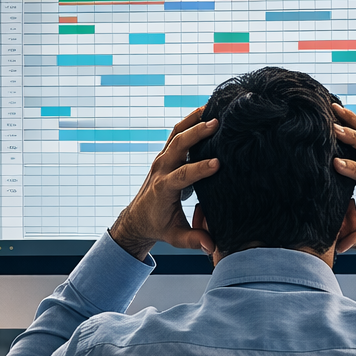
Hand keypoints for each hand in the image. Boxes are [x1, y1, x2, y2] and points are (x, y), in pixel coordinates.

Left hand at [108, 109, 220, 259]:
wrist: (138, 218)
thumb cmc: (158, 226)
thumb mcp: (175, 237)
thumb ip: (193, 239)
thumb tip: (211, 246)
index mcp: (163, 189)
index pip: (181, 175)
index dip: (198, 169)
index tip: (218, 163)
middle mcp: (160, 170)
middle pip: (177, 146)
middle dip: (195, 134)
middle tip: (216, 124)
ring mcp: (161, 160)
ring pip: (176, 134)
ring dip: (192, 121)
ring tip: (211, 109)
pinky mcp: (165, 155)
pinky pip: (176, 134)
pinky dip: (189, 121)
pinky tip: (205, 111)